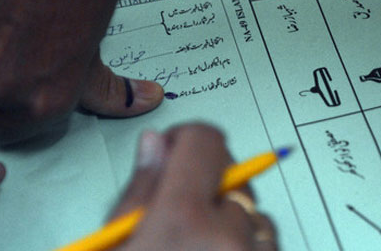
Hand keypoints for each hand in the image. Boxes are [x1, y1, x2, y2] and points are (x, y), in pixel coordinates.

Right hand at [112, 124, 277, 250]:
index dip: (184, 141)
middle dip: (205, 184)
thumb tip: (157, 145)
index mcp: (183, 220)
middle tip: (175, 216)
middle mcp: (229, 237)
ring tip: (195, 244)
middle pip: (232, 171)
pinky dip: (246, 243)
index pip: (205, 140)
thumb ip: (139, 190)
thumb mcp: (114, 241)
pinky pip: (266, 239)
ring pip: (252, 207)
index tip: (172, 154)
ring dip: (229, 218)